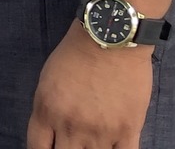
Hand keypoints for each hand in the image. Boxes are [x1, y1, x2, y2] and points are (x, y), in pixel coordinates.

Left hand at [26, 27, 152, 148]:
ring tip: (94, 141)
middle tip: (75, 143)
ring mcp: (100, 131)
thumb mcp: (47, 80)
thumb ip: (47, 111)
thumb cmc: (77, 52)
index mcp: (47, 112)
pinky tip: (113, 147)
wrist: (111, 37)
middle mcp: (71, 126)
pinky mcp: (127, 129)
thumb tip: (50, 136)